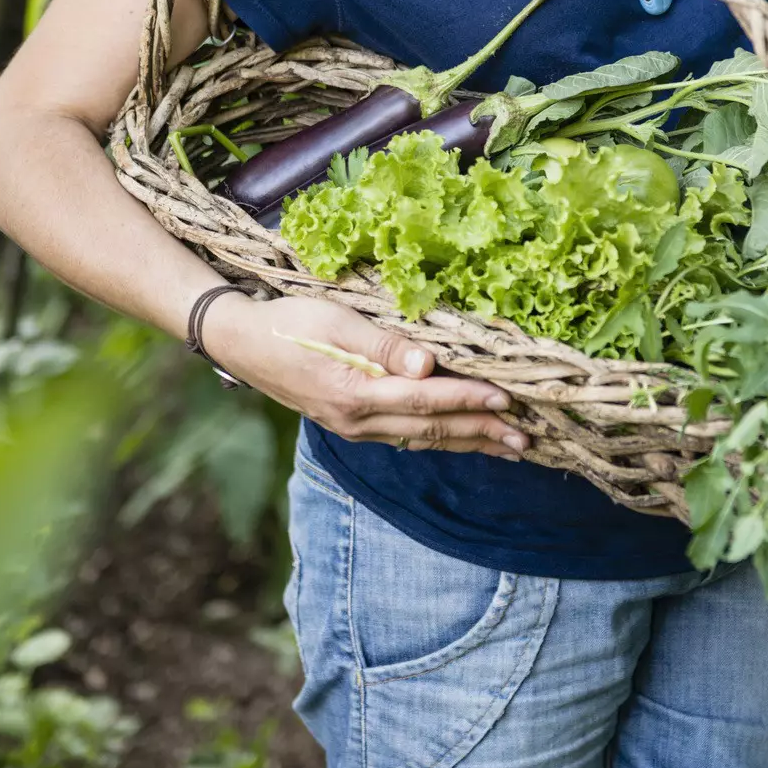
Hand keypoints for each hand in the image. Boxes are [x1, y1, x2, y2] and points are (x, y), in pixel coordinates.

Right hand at [202, 289, 531, 459]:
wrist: (242, 342)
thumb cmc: (288, 322)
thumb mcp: (335, 322)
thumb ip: (383, 346)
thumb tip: (429, 365)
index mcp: (354, 393)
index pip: (424, 400)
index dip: (467, 400)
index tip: (506, 400)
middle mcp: (357, 420)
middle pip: (430, 430)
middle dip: (480, 433)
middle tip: (526, 438)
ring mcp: (354, 427)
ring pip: (421, 439)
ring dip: (467, 441)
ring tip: (507, 446)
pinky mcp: (351, 424)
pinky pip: (405, 437)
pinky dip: (439, 438)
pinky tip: (460, 438)